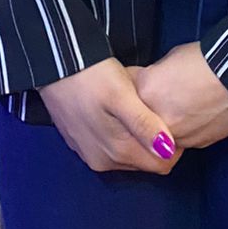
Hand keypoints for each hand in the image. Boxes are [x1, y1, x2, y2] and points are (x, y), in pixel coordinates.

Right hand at [37, 57, 182, 173]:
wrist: (53, 64)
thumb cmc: (93, 75)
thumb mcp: (123, 95)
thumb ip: (145, 125)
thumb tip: (168, 151)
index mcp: (117, 152)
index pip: (161, 165)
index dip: (173, 145)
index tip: (175, 119)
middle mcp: (103, 162)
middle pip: (144, 161)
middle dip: (155, 141)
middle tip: (158, 110)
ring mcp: (89, 154)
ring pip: (127, 154)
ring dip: (138, 137)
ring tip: (141, 108)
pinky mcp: (79, 142)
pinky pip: (110, 146)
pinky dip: (121, 134)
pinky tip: (121, 111)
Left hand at [130, 42, 227, 149]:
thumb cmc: (207, 58)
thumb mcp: (171, 59)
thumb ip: (154, 76)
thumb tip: (151, 86)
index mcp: (145, 91)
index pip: (123, 94)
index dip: (128, 89)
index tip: (131, 85)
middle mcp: (154, 119)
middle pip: (135, 122)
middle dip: (139, 114)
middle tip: (152, 100)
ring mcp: (175, 136)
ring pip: (156, 139)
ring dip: (159, 127)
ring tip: (175, 109)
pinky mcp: (194, 145)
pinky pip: (179, 141)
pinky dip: (180, 132)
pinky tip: (191, 116)